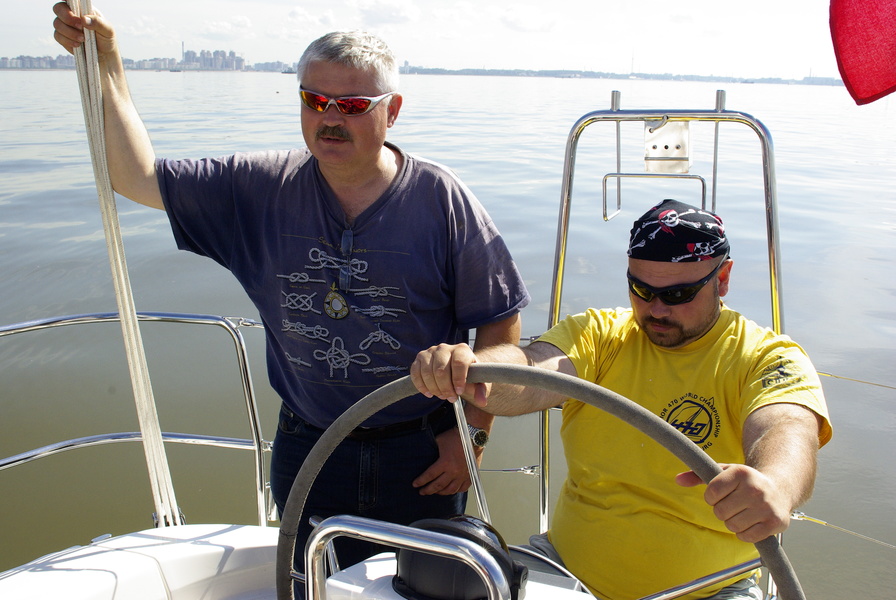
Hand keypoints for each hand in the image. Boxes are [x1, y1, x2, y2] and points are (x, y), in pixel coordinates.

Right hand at [53, 2, 114, 55]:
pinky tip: (78, 45)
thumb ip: (98, 23)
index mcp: (82, 8)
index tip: (67, 0)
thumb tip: (84, 19)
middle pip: (58, 8)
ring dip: (70, 32)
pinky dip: (68, 41)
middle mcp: (71, 14)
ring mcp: (65, 25)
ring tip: (83, 39)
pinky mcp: (62, 37)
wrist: (104, 55)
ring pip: (57, 23)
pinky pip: (58, 36)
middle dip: (67, 17)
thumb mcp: (108, 30)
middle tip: (80, 26)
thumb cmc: (106, 39)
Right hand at [410, 343, 489, 405]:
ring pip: (427, 372)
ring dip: (434, 388)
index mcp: (462, 350)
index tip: (459, 392)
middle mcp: (445, 348)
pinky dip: (421, 386)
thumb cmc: (469, 374)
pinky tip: (429, 393)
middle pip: (441, 370)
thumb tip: (481, 401)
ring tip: (441, 395)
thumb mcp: (478, 382)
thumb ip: (481, 391)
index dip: (458, 380)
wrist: (457, 366)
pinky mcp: (420, 358)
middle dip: (445, 388)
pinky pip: (416, 373)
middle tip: (451, 398)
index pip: (459, 363)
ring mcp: (431, 351)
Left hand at [412, 427, 480, 494]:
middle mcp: (454, 471)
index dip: (421, 481)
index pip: (429, 475)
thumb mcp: (439, 441)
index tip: (415, 484)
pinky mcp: (471, 475)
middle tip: (422, 492)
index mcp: (445, 463)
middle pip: (438, 485)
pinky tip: (450, 490)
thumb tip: (424, 454)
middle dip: (428, 490)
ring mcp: (463, 475)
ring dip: (441, 492)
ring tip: (435, 492)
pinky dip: (456, 491)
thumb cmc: (456, 437)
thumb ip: (432, 450)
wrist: (472, 436)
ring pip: (450, 490)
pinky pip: (463, 488)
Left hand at [676, 463, 791, 542]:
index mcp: (740, 473)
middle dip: (722, 511)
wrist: (780, 489)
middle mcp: (754, 489)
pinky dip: (744, 533)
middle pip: (720, 512)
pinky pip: (746, 537)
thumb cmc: (746, 482)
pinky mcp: (775, 523)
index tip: (719, 495)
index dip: (711, 498)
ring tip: (743, 512)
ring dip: (733, 522)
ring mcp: (766, 506)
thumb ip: (697, 475)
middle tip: (733, 505)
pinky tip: (751, 522)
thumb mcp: (723, 472)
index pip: (711, 493)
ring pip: (732, 526)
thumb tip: (677, 479)